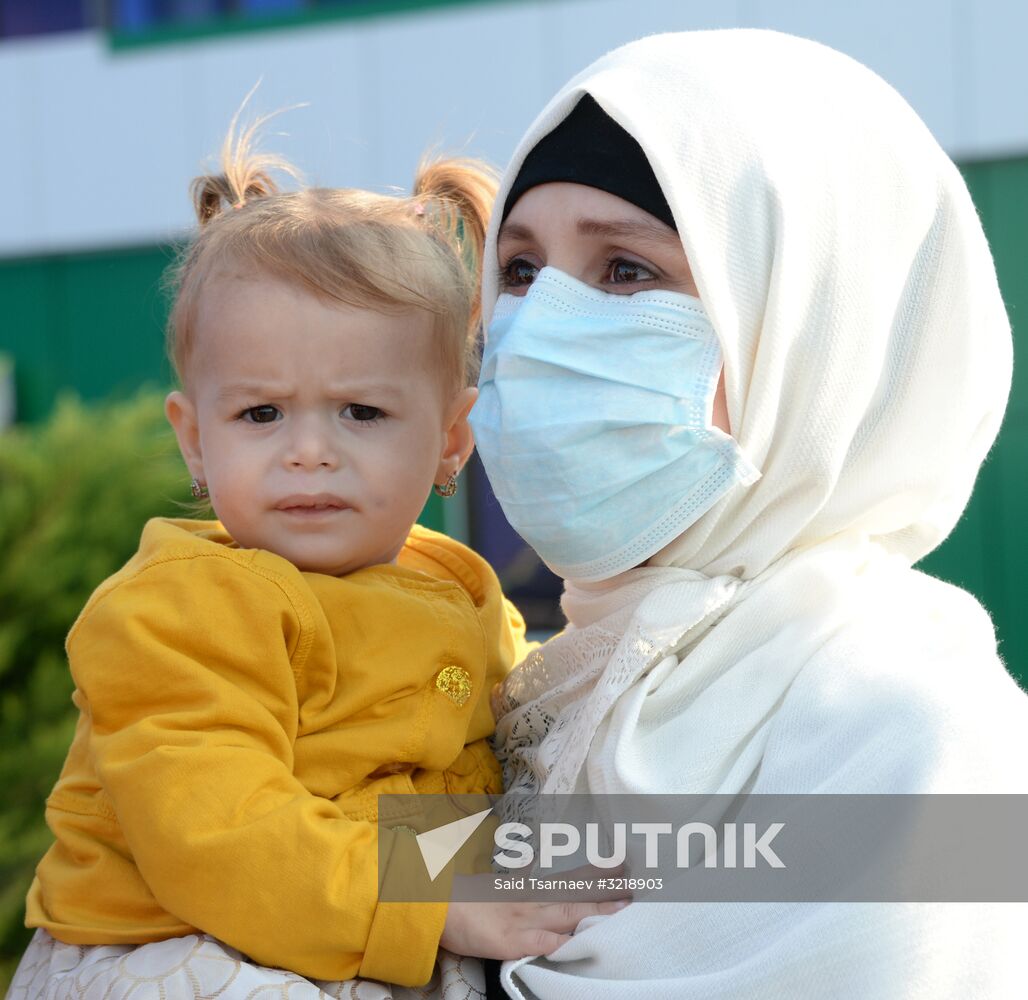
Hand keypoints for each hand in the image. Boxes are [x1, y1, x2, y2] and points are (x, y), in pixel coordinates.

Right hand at [440, 875, 630, 959]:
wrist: (437, 905)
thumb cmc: (467, 899)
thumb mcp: (497, 887)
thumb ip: (519, 878)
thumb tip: (531, 862)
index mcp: (530, 889)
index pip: (570, 878)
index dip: (597, 871)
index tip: (623, 862)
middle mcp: (533, 901)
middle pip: (578, 894)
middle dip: (609, 891)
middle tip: (639, 883)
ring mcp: (526, 919)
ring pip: (569, 915)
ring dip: (598, 912)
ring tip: (625, 909)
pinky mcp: (514, 940)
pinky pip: (544, 942)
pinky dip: (564, 942)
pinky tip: (583, 941)